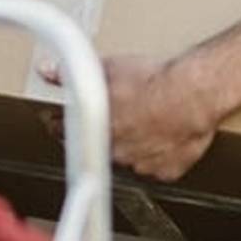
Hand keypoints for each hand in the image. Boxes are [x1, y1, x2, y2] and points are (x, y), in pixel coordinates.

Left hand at [42, 54, 220, 182]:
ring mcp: (140, 165)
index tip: (65, 121)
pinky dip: (159, 155)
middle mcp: (115, 152)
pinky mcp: (166, 172)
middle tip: (124, 113)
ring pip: (130, 158)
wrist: (193, 94)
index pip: (68, 133)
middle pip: (102, 146)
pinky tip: (165, 136)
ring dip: (135, 143)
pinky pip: (157, 167)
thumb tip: (48, 71)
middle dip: (108, 132)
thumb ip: (72, 73)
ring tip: (149, 121)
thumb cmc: (155, 81)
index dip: (66, 125)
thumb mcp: (108, 68)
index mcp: (96, 130)